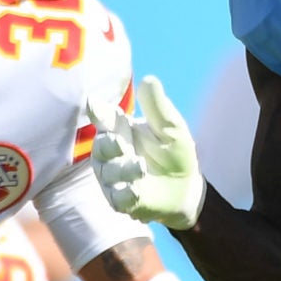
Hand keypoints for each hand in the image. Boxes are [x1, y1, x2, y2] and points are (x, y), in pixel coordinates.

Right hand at [91, 76, 205, 228]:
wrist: (185, 186)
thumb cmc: (174, 151)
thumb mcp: (171, 127)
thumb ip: (157, 107)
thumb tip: (149, 79)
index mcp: (119, 129)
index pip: (104, 118)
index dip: (98, 112)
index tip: (94, 105)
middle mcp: (110, 152)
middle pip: (101, 146)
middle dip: (108, 145)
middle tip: (120, 143)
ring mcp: (113, 177)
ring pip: (108, 173)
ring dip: (123, 170)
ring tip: (141, 166)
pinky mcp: (120, 200)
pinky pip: (116, 198)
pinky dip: (124, 194)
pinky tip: (136, 190)